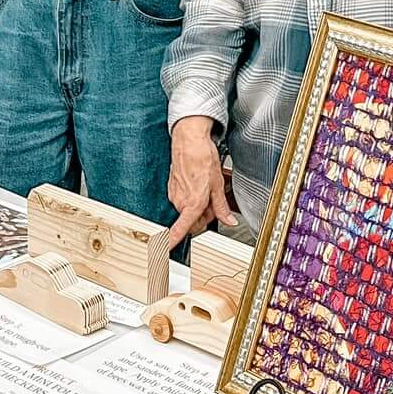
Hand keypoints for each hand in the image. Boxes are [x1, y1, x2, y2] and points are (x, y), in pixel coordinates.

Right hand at [167, 116, 236, 244]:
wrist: (189, 141)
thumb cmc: (202, 159)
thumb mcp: (217, 184)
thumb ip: (221, 207)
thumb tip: (228, 221)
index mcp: (193, 203)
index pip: (180, 229)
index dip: (172, 241)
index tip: (164, 252)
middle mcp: (181, 202)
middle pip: (193, 222)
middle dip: (204, 217)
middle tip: (213, 201)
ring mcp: (175, 195)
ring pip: (189, 211)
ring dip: (198, 206)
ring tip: (206, 188)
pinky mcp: (172, 189)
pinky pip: (184, 201)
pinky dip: (191, 197)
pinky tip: (197, 183)